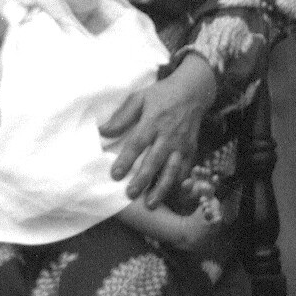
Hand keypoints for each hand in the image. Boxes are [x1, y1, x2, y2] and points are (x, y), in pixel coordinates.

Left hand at [101, 55, 217, 207]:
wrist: (192, 91)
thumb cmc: (161, 95)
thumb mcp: (139, 98)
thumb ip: (122, 116)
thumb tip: (103, 131)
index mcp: (153, 121)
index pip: (137, 143)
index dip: (126, 160)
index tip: (115, 175)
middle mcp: (168, 135)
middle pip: (154, 160)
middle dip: (142, 179)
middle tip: (130, 194)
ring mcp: (181, 144)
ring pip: (171, 170)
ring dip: (161, 188)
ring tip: (150, 203)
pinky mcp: (191, 149)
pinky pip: (185, 169)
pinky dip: (177, 184)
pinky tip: (168, 194)